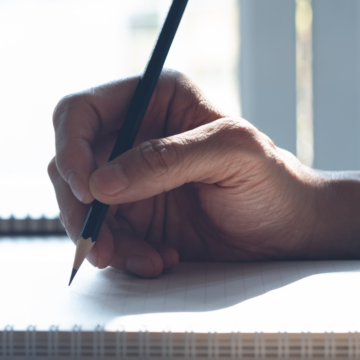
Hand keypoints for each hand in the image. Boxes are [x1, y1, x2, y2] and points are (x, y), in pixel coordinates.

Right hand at [49, 70, 321, 276]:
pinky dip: (122, 255)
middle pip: (68, 163)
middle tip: (98, 244)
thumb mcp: (232, 156)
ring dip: (102, 239)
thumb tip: (102, 182)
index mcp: (152, 98)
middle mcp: (131, 135)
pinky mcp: (130, 218)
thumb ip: (167, 160)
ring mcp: (127, 179)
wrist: (291, 236)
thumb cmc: (275, 183)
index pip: (80, 111)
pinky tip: (159, 260)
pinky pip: (102, 236)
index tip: (88, 189)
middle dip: (78, 207)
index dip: (70, 148)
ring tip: (145, 260)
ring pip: (79, 206)